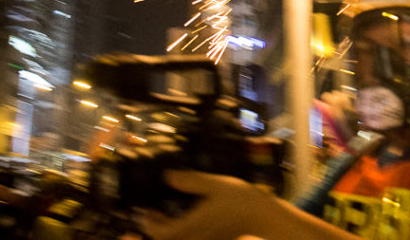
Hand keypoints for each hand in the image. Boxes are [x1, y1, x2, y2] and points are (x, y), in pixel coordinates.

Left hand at [137, 171, 275, 239]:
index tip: (146, 210)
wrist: (263, 216)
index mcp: (191, 225)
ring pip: (177, 239)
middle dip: (156, 227)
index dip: (149, 223)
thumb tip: (167, 175)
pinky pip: (189, 238)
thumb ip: (190, 181)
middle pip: (166, 239)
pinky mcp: (212, 239)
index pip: (160, 233)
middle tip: (153, 210)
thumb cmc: (241, 199)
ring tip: (167, 213)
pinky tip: (187, 217)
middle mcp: (195, 237)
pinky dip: (182, 231)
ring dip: (168, 229)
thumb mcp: (215, 184)